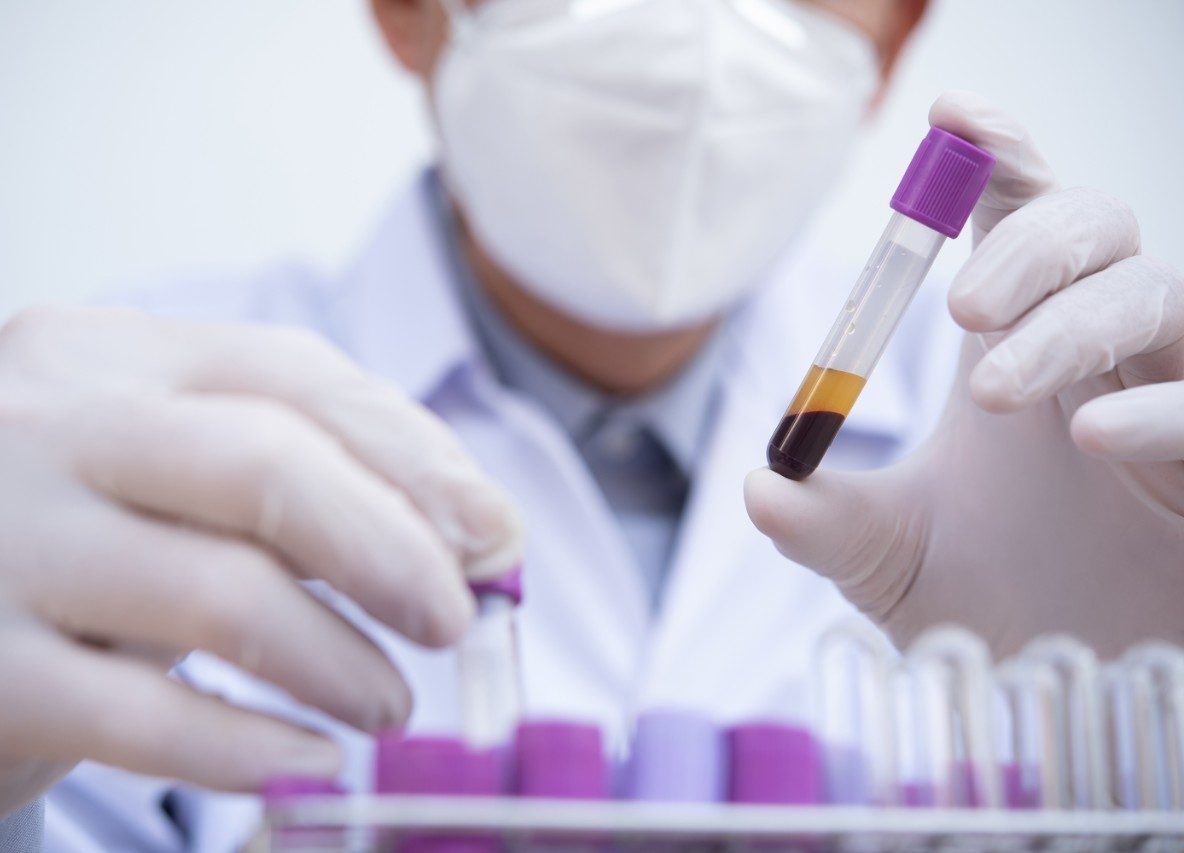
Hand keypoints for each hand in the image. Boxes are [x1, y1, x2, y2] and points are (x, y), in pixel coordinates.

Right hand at [0, 306, 521, 843]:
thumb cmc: (81, 555)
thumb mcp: (185, 484)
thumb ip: (318, 479)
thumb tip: (482, 532)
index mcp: (96, 354)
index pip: (292, 375)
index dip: (416, 458)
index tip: (494, 535)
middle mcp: (28, 427)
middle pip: (265, 468)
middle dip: (393, 552)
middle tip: (456, 621)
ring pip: (219, 596)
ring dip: (340, 662)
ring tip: (390, 703)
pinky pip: (145, 717)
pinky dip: (254, 747)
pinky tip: (310, 758)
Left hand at [746, 91, 1183, 658]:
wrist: (1069, 695)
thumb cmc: (990, 603)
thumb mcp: (885, 561)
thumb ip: (823, 524)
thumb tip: (757, 486)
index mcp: (1013, 346)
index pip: (1015, 217)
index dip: (994, 158)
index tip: (952, 120)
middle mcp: (1097, 353)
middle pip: (1097, 225)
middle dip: (1031, 241)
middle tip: (960, 306)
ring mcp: (1170, 395)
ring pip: (1157, 290)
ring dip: (1070, 324)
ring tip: (992, 385)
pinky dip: (1161, 405)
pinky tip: (1090, 433)